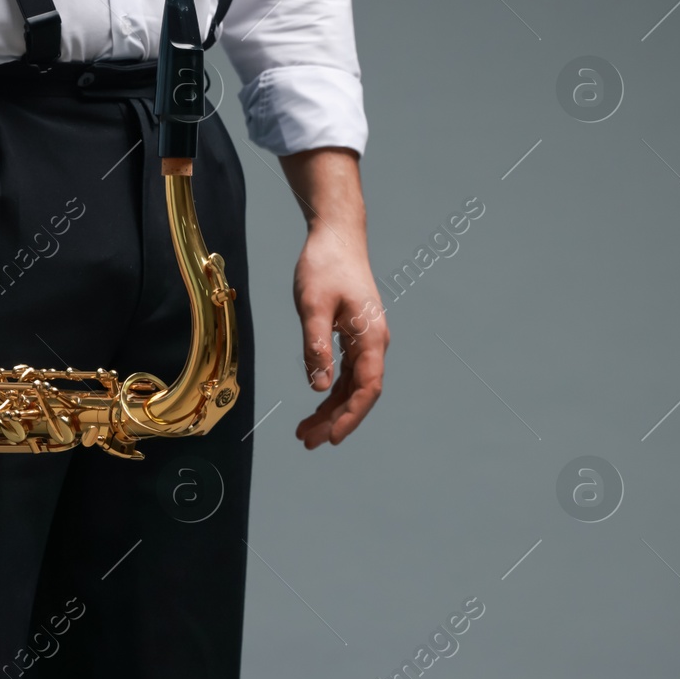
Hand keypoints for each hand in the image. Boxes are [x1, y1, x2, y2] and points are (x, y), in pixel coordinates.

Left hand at [291, 227, 386, 447]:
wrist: (336, 236)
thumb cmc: (325, 266)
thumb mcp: (313, 305)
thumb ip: (317, 345)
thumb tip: (319, 386)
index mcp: (371, 338)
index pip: (367, 389)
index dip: (351, 417)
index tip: (332, 439)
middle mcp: (374, 343)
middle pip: (359, 394)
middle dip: (336, 421)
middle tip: (307, 442)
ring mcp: (366, 340)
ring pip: (352, 386)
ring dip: (332, 410)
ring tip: (305, 432)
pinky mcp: (354, 335)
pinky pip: (347, 372)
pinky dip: (331, 391)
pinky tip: (316, 404)